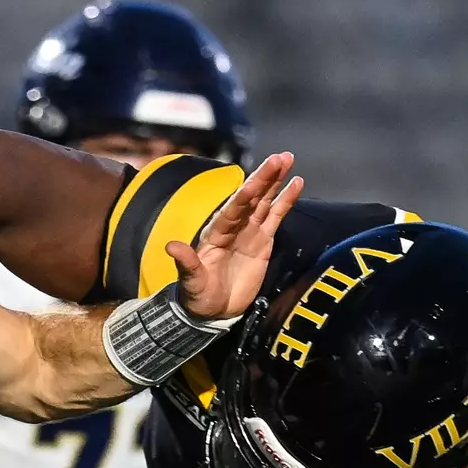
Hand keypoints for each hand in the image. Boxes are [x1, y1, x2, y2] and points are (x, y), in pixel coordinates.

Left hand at [170, 152, 302, 322]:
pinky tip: (296, 182)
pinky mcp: (263, 240)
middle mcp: (233, 226)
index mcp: (215, 232)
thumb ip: (186, 263)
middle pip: (251, 198)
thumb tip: (170, 247)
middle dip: (264, 178)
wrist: (214, 310)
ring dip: (275, 181)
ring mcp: (249, 231)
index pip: (232, 210)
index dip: (244, 196)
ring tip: (288, 159)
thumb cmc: (198, 295)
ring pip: (265, 201)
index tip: (256, 180)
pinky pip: (276, 216)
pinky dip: (286, 200)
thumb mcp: (190, 281)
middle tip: (279, 157)